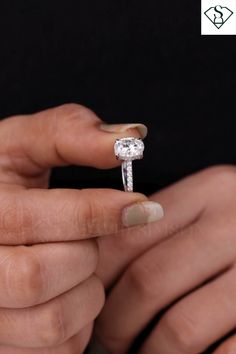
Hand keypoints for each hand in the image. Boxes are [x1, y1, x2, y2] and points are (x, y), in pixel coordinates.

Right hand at [0, 103, 158, 353]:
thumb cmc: (5, 178)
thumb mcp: (25, 144)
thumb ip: (71, 132)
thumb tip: (131, 139)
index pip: (41, 223)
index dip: (102, 214)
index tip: (143, 208)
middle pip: (39, 278)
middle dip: (84, 257)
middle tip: (90, 240)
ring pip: (50, 323)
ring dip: (84, 294)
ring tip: (77, 266)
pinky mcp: (1, 340)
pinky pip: (54, 352)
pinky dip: (77, 325)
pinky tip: (67, 294)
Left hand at [96, 165, 235, 353]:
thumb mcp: (208, 209)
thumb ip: (163, 229)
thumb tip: (101, 269)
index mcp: (210, 191)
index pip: (130, 235)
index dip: (100, 277)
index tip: (92, 300)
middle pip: (148, 281)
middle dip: (117, 322)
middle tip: (111, 339)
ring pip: (179, 328)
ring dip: (151, 353)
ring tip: (144, 353)